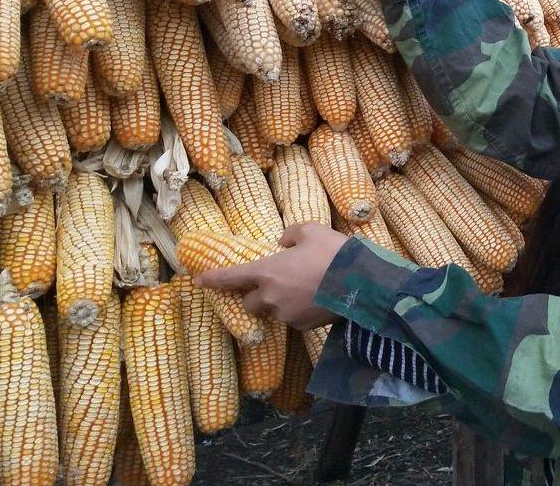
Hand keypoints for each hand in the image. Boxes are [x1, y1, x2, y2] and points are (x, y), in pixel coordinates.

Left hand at [193, 223, 349, 330]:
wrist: (361, 282)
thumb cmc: (332, 252)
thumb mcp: (311, 230)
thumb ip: (291, 235)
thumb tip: (283, 243)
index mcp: (267, 272)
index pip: (231, 277)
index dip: (213, 279)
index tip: (198, 281)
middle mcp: (271, 298)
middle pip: (250, 304)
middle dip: (257, 297)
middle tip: (275, 284)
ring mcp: (287, 315)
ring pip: (275, 312)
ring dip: (282, 303)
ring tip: (306, 289)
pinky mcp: (303, 327)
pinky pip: (294, 319)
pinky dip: (300, 310)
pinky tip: (318, 298)